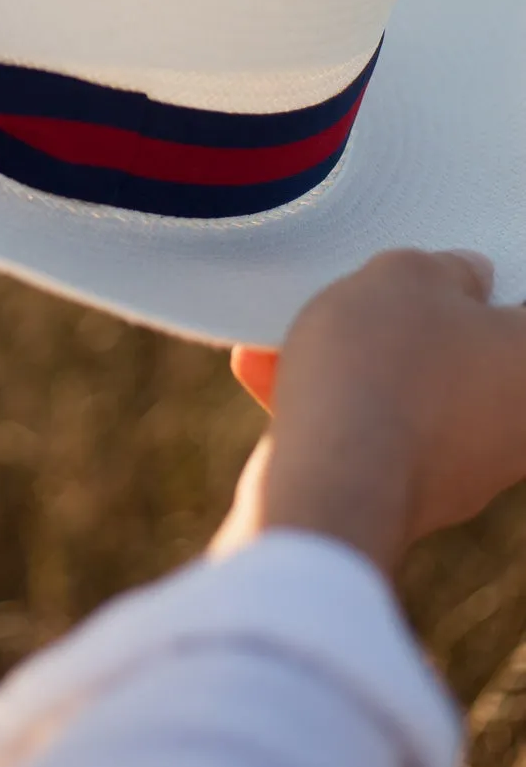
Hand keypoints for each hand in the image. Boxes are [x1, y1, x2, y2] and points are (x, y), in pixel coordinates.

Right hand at [213, 249, 525, 574]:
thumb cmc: (383, 367)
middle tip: (364, 296)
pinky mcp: (405, 499)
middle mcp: (515, 428)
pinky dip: (327, 406)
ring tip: (289, 334)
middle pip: (461, 354)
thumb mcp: (407, 275)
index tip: (441, 270)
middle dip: (404, 325)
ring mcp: (463, 471)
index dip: (481, 285)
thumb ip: (445, 267)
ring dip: (352, 364)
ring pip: (406, 394)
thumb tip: (465, 279)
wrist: (331, 481)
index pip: (520, 311)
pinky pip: (368, 435)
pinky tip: (266, 371)